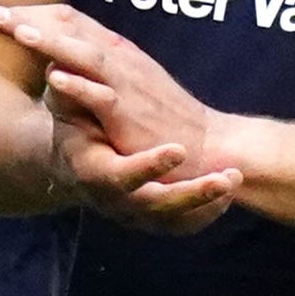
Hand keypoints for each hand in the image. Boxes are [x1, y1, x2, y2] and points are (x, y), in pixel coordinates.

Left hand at [0, 3, 214, 162]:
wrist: (207, 144)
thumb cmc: (165, 118)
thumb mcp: (130, 86)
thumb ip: (97, 71)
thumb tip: (58, 63)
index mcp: (118, 53)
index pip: (72, 22)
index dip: (37, 16)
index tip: (2, 15)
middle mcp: (121, 61)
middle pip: (72, 30)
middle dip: (30, 22)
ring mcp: (127, 85)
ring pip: (85, 55)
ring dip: (51, 42)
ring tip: (18, 31)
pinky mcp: (131, 114)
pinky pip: (103, 96)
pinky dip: (79, 85)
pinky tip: (56, 78)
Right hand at [44, 80, 238, 234]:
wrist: (77, 165)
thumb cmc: (75, 127)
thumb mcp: (68, 108)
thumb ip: (71, 93)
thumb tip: (60, 71)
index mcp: (92, 172)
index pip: (119, 176)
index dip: (148, 166)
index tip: (180, 150)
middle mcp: (113, 201)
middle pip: (153, 205)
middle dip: (191, 193)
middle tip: (225, 178)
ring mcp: (135, 214)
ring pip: (173, 220)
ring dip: (207, 203)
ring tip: (235, 178)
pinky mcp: (155, 220)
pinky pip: (185, 225)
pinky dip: (209, 211)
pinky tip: (230, 190)